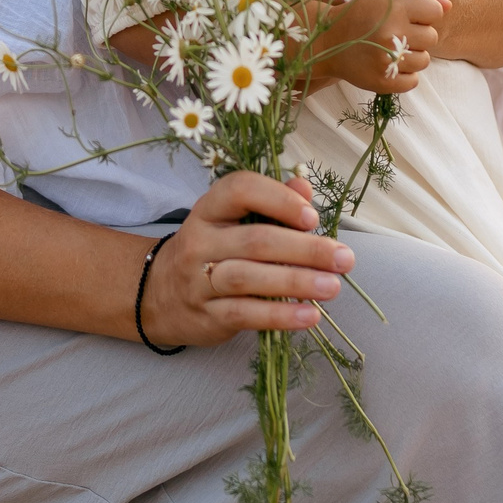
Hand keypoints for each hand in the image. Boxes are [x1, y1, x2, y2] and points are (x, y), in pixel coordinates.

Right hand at [137, 172, 355, 347]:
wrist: (158, 295)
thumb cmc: (212, 250)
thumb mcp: (232, 221)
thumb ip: (271, 202)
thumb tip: (305, 186)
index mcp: (209, 209)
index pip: (240, 190)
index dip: (278, 199)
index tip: (312, 217)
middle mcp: (200, 241)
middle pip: (255, 240)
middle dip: (305, 249)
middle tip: (344, 259)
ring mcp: (199, 280)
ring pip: (249, 278)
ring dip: (296, 281)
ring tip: (333, 287)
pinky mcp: (207, 315)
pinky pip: (245, 314)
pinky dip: (279, 315)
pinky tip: (309, 316)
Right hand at [310, 0, 446, 93]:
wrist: (326, 42)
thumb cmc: (359, 14)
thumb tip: (450, 6)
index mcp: (393, 8)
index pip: (435, 12)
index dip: (426, 14)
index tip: (410, 17)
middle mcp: (392, 33)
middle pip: (432, 37)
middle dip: (419, 36)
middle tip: (398, 34)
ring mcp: (388, 60)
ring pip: (424, 60)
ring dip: (412, 56)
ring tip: (392, 50)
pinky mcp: (384, 82)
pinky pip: (414, 80)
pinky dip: (404, 75)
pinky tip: (389, 65)